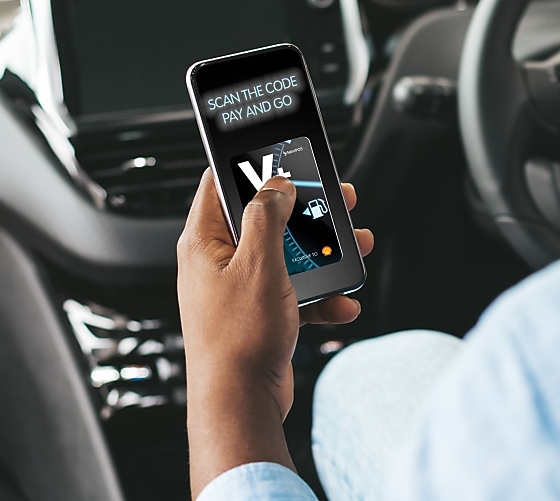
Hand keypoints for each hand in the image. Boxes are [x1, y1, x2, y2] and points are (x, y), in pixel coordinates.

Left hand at [178, 170, 372, 496]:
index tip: (284, 154)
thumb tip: (276, 185)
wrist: (240, 406)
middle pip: (266, 219)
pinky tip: (342, 304)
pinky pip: (296, 294)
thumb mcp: (259, 264)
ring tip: (354, 248)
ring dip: (323, 254)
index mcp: (205, 241)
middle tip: (337, 199)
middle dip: (305, 212)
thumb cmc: (237, 339)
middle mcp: (219, 262)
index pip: (221, 183)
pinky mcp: (261, 316)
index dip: (253, 165)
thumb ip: (268, 217)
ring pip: (287, 256)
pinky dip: (321, 296)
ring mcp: (240, 290)